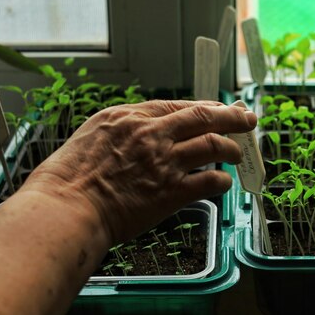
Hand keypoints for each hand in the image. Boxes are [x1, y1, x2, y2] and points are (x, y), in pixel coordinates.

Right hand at [19, 100, 256, 244]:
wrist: (66, 209)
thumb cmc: (67, 179)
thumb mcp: (90, 137)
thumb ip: (122, 132)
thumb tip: (144, 135)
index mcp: (129, 117)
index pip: (177, 105)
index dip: (204, 107)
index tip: (218, 108)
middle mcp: (152, 133)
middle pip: (204, 117)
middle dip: (232, 116)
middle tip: (248, 118)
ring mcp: (165, 160)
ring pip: (214, 144)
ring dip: (232, 149)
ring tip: (239, 155)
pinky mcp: (172, 190)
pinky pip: (210, 180)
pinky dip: (222, 181)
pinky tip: (224, 183)